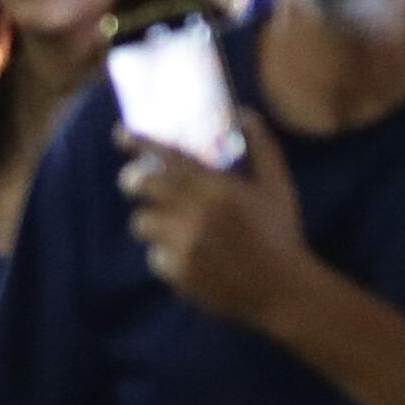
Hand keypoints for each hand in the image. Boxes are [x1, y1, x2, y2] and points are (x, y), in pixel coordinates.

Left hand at [126, 107, 310, 330]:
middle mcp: (196, 215)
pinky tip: (186, 255)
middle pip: (142, 187)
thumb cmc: (281, 233)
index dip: (140, 144)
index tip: (121, 134)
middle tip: (136, 182)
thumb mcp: (277, 186)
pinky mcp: (179, 274)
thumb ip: (261, 146)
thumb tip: (243, 113)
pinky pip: (155, 256)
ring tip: (170, 223)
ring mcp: (185, 246)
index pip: (167, 158)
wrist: (283, 291)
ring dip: (151, 220)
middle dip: (133, 181)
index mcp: (217, 189)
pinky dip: (165, 254)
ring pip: (143, 223)